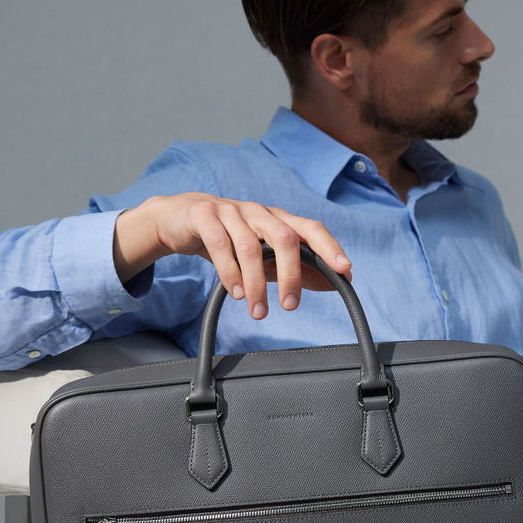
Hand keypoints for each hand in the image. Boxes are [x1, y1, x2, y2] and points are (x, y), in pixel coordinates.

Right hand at [112, 193, 351, 319]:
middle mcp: (259, 212)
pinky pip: (220, 244)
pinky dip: (230, 272)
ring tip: (258, 310)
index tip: (344, 270)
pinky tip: (236, 293)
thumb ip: (300, 269)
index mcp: (278, 220)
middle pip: (285, 237)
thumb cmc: (230, 239)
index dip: (330, 247)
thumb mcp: (267, 255)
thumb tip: (337, 282)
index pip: (311, 228)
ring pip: (251, 246)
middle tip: (290, 305)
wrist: (179, 220)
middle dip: (291, 274)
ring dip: (257, 283)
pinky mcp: (204, 216)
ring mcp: (231, 211)